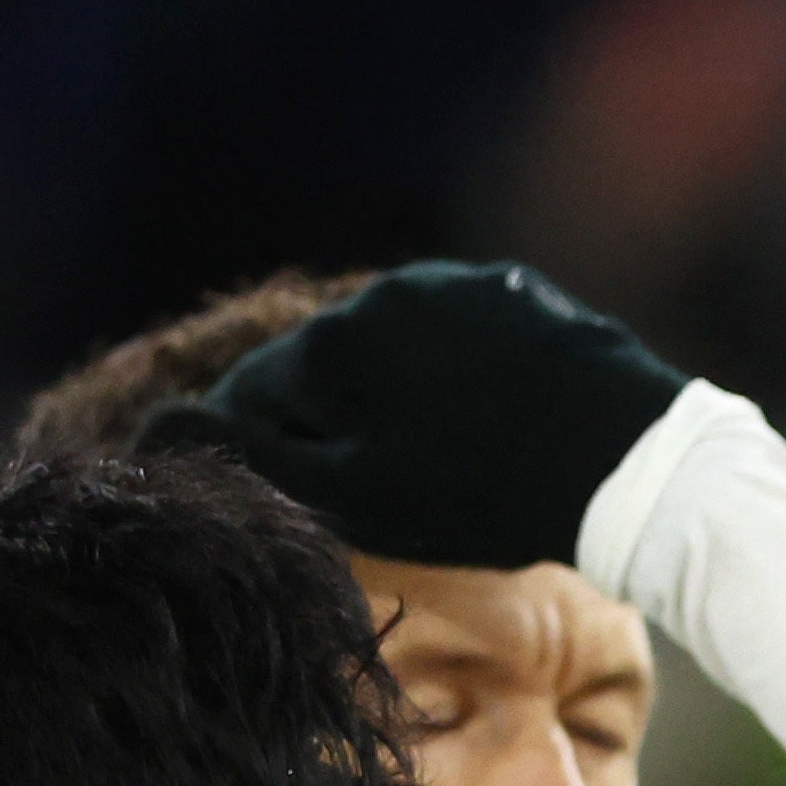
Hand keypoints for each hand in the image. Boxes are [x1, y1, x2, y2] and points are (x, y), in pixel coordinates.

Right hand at [145, 261, 694, 572]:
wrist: (627, 466)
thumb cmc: (482, 497)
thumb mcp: (359, 493)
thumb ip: (261, 456)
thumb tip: (158, 422)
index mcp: (334, 346)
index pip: (260, 394)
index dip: (260, 448)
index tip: (278, 492)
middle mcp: (384, 297)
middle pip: (328, 364)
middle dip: (326, 416)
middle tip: (354, 483)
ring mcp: (456, 288)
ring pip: (394, 345)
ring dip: (389, 390)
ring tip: (419, 453)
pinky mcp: (518, 295)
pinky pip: (460, 334)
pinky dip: (452, 370)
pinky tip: (479, 417)